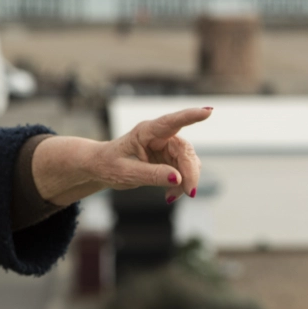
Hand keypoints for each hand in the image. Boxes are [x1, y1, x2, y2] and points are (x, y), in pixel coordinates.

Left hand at [33, 107, 211, 204]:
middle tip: (189, 193)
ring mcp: (167, 147)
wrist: (100, 168)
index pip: (170, 122)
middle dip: (190, 172)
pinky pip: (184, 172)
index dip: (190, 116)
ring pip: (189, 162)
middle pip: (186, 150)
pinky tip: (169, 195)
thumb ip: (150, 174)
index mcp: (145, 131)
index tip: (208, 112)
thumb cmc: (107, 165)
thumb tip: (178, 178)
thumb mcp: (124, 173)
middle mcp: (160, 136)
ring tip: (170, 196)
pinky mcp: (170, 159)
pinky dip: (181, 185)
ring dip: (186, 181)